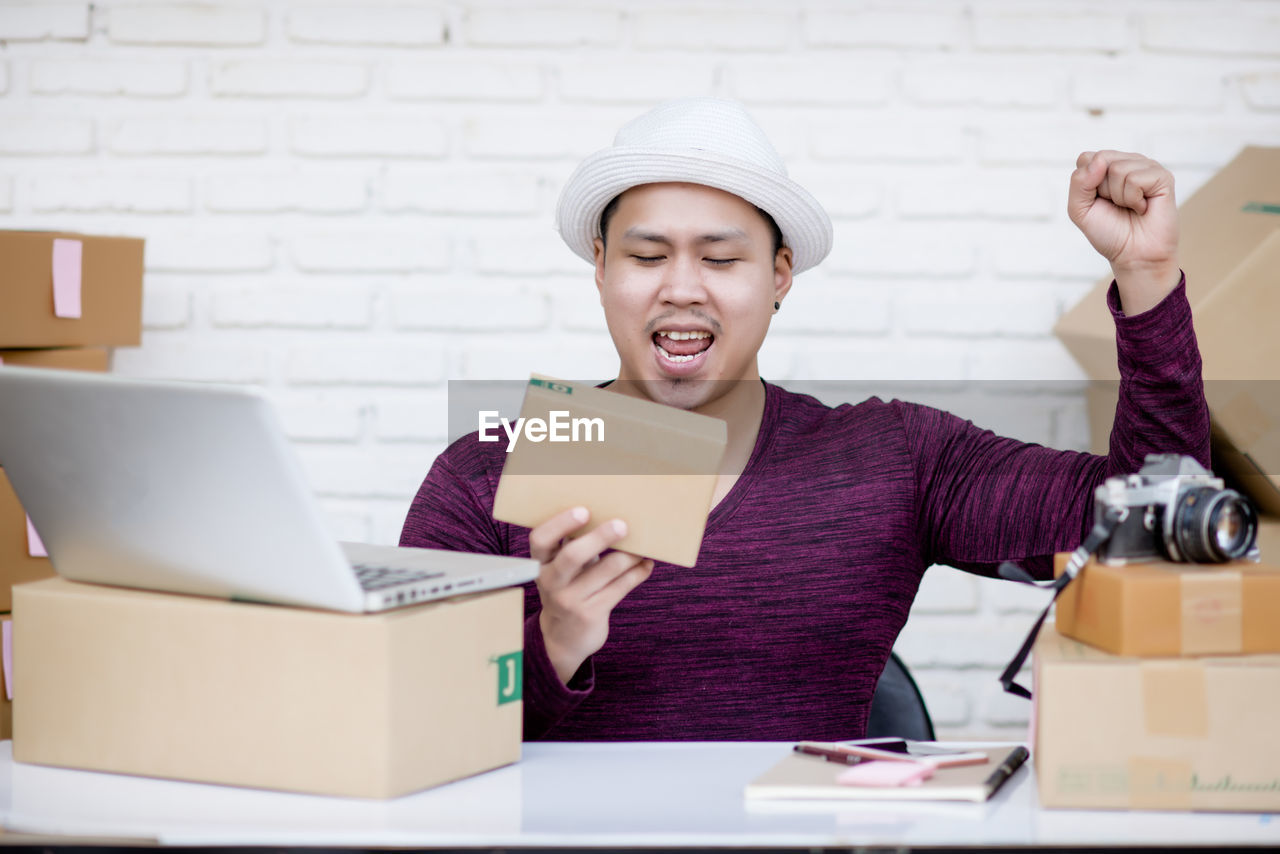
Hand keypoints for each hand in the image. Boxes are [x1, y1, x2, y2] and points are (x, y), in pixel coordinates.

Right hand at [528, 507, 653, 684]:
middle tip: (622, 525)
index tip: (583, 511)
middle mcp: (551, 582)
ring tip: (643, 546)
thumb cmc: (567, 589)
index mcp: (541, 564)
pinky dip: (637, 573)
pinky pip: (620, 587)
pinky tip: (646, 565)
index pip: (540, 539)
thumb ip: (572, 545)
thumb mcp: (561, 570)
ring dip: (629, 555)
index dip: (560, 523)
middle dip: (600, 537)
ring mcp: (570, 600)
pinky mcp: (591, 614)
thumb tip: (609, 514)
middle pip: (573, 555)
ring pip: (606, 570)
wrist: (563, 638)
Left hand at [1068, 150, 1180, 314]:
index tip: (1098, 201)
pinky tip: (1142, 208)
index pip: (1086, 158)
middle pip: (1101, 159)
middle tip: (1116, 205)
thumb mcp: (1079, 209)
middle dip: (1101, 190)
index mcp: (1107, 167)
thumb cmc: (1109, 232)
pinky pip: (1135, 179)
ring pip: (1118, 169)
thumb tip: (1100, 159)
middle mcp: (1128, 162)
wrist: (1133, 255)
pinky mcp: (1162, 177)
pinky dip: (1133, 199)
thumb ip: (1078, 183)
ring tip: (1130, 207)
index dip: (1086, 186)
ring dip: (1119, 197)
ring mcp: (1147, 167)